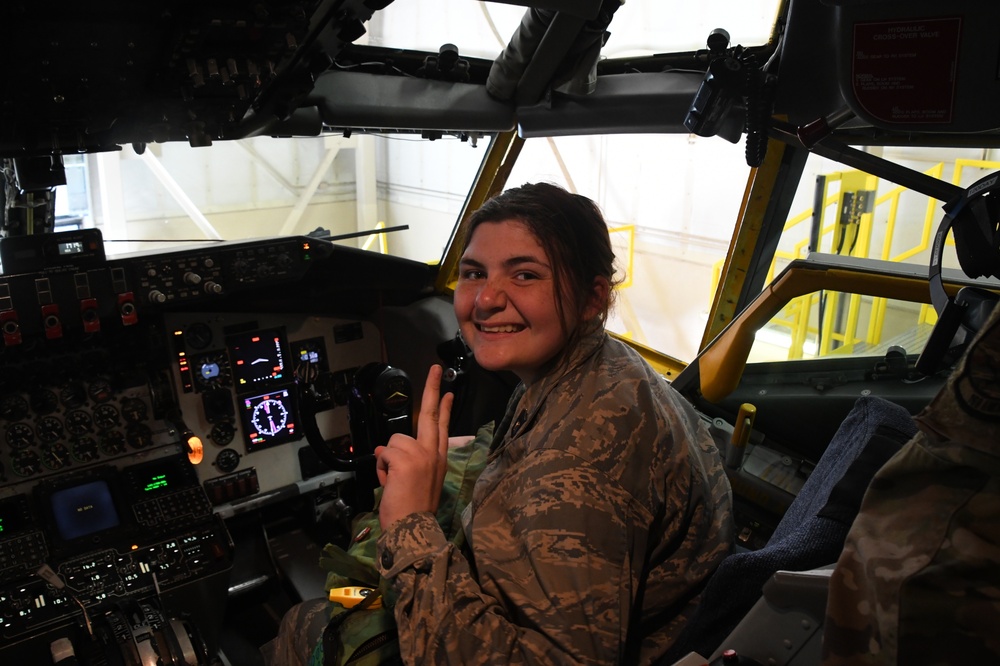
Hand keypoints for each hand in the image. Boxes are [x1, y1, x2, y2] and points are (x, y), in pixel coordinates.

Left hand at [374, 364, 452, 530]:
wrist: (412, 529)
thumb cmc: (413, 510)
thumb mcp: (422, 481)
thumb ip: (412, 461)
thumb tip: (389, 449)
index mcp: (438, 459)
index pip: (442, 427)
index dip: (444, 408)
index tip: (447, 392)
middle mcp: (433, 453)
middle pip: (430, 414)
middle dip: (432, 388)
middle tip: (435, 369)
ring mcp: (420, 455)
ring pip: (394, 440)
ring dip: (387, 459)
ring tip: (392, 479)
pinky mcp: (405, 460)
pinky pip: (384, 452)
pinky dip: (381, 467)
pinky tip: (388, 481)